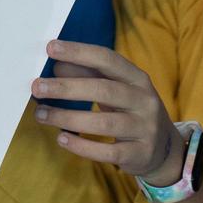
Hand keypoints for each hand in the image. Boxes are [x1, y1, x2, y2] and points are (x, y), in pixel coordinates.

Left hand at [32, 39, 183, 184]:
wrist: (165, 149)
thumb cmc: (130, 111)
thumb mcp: (115, 89)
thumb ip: (88, 76)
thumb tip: (56, 64)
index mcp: (137, 78)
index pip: (107, 59)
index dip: (79, 52)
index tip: (50, 48)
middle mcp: (144, 100)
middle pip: (103, 90)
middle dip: (67, 88)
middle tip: (37, 87)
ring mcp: (144, 129)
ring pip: (103, 123)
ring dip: (68, 118)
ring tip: (41, 115)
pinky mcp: (139, 154)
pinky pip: (107, 152)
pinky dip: (82, 146)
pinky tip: (62, 139)